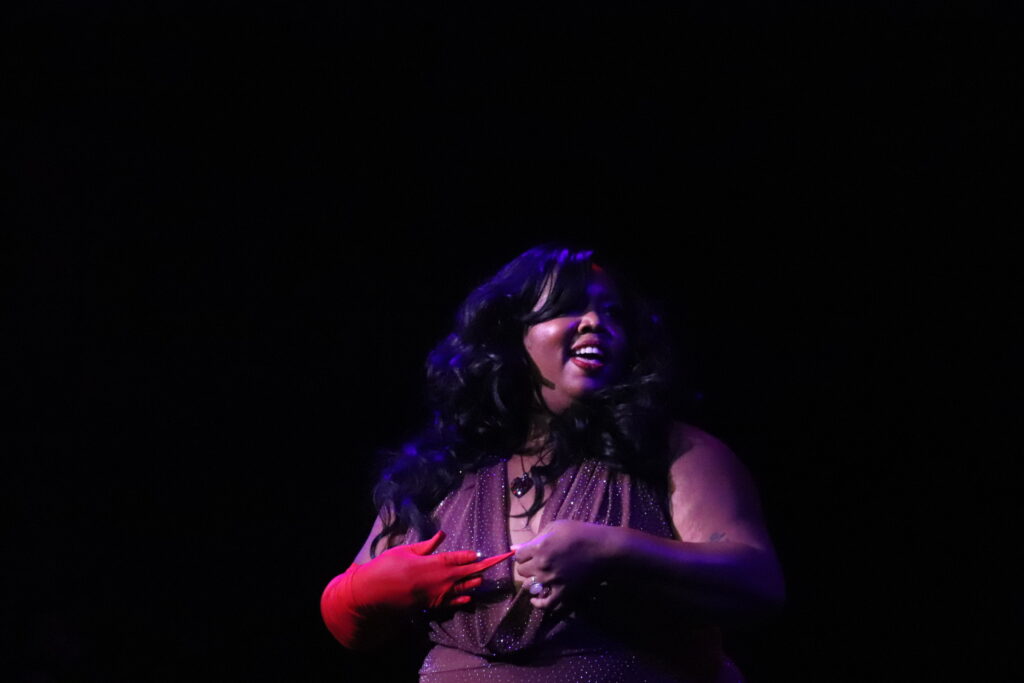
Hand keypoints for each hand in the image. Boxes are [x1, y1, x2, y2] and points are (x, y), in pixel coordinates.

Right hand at [351, 529, 514, 610]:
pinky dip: (464, 598)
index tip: (485, 551)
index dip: (475, 554)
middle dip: (489, 564)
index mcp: (437, 564)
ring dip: (477, 580)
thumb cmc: (388, 568)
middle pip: (472, 572)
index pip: (463, 558)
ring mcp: (440, 595)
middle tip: (505, 558)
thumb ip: (427, 545)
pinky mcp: (434, 606)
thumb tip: (443, 535)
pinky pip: (455, 602)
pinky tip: (470, 596)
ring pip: (467, 588)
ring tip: (486, 575)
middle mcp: (444, 580)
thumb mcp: (407, 551)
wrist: (375, 595)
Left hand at [511, 520, 614, 610]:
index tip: (529, 553)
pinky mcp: (564, 592)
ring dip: (532, 582)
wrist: (603, 549)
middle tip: (535, 564)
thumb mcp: (556, 527)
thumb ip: (536, 537)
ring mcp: (552, 580)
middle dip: (526, 566)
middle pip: (522, 571)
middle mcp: (542, 565)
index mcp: (539, 547)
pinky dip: (538, 604)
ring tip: (537, 577)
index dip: (523, 554)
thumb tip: (515, 547)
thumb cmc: (581, 533)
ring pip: (530, 587)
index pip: (518, 556)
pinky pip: (545, 604)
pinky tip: (535, 600)